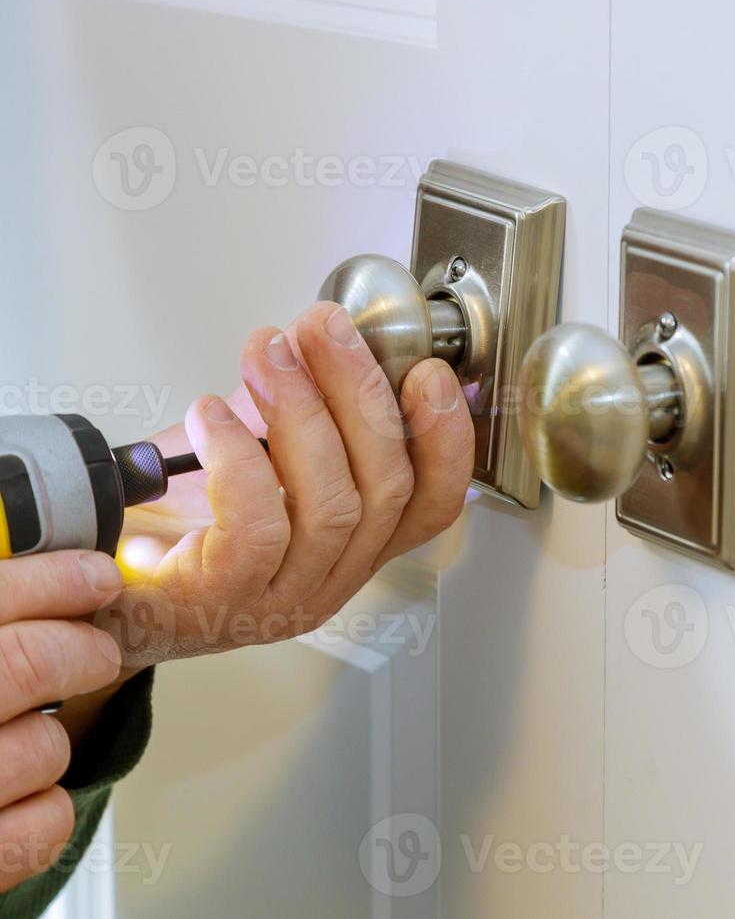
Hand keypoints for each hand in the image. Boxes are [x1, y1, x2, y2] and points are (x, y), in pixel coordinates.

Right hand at [0, 551, 122, 891]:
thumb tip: (38, 575)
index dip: (52, 580)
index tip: (96, 576)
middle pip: (28, 662)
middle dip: (81, 650)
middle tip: (95, 653)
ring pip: (45, 745)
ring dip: (50, 740)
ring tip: (17, 740)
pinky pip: (44, 823)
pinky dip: (45, 809)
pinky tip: (16, 798)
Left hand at [105, 302, 473, 667]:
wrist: (93, 589)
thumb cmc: (172, 527)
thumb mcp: (256, 462)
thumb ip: (299, 417)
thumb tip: (324, 340)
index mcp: (352, 548)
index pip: (432, 504)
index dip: (446, 440)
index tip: (428, 373)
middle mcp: (329, 579)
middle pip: (385, 488)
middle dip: (360, 393)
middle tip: (324, 328)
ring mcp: (280, 598)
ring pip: (330, 503)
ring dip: (301, 410)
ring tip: (266, 352)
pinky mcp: (221, 600)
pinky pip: (257, 525)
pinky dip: (240, 457)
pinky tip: (210, 414)